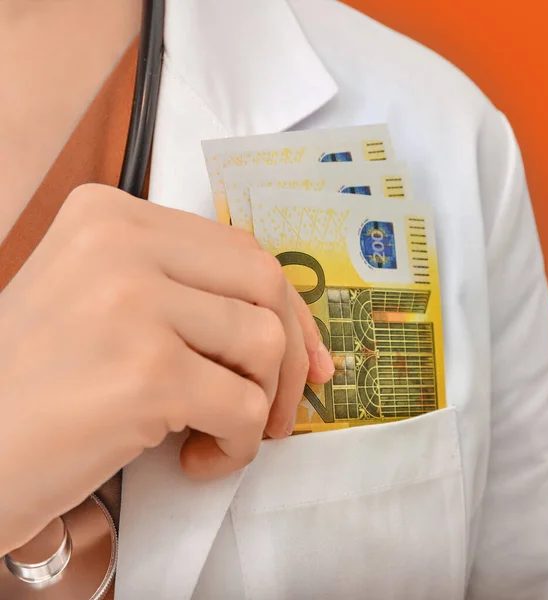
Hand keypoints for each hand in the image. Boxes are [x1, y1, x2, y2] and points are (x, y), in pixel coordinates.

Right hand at [0, 184, 333, 554]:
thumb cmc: (37, 382)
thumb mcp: (103, 302)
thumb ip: (183, 292)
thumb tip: (286, 324)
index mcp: (110, 215)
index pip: (239, 250)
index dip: (286, 307)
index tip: (307, 358)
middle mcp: (120, 243)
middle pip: (265, 283)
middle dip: (288, 352)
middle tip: (276, 407)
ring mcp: (132, 303)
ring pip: (263, 343)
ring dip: (261, 402)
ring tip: (221, 433)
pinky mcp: (146, 374)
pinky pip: (245, 406)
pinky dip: (239, 443)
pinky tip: (198, 459)